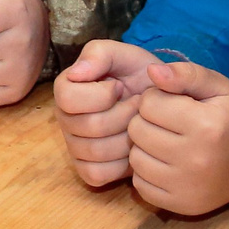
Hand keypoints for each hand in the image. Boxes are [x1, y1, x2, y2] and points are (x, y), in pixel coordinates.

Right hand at [53, 37, 161, 185]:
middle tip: (139, 107)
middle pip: (89, 127)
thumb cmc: (140, 76)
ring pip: (95, 152)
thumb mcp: (124, 55)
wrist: (163, 104)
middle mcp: (66, 120)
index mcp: (66, 90)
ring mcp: (75, 147)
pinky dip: (120, 165)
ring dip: (126, 139)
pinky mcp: (88, 170)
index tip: (120, 86)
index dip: (101, 95)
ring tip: (139, 126)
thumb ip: (99, 54)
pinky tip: (133, 148)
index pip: (68, 98)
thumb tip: (76, 73)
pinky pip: (97, 174)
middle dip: (123, 116)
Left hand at [126, 58, 228, 214]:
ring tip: (165, 142)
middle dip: (147, 121)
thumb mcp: (218, 88)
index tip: (172, 104)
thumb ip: (186, 73)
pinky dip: (147, 172)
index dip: (156, 98)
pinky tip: (165, 163)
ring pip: (135, 158)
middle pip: (137, 130)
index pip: (148, 103)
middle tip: (167, 123)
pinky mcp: (181, 205)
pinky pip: (140, 184)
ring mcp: (188, 186)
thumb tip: (152, 71)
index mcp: (206, 125)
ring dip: (144, 147)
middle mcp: (196, 158)